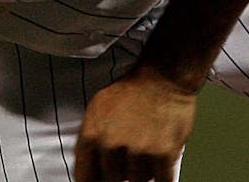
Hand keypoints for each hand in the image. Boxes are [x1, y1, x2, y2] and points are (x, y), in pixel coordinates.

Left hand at [73, 65, 197, 181]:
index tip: (100, 181)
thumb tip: (88, 172)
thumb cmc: (130, 91)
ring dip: (142, 172)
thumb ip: (89, 140)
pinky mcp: (163, 153)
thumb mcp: (96, 109)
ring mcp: (138, 149)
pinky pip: (162, 181)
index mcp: (91, 134)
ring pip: (137, 181)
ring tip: (147, 153)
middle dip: (120, 173)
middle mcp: (111, 144)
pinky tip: (161, 168)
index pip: (84, 176)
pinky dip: (163, 178)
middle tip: (129, 160)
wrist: (162, 77)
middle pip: (112, 180)